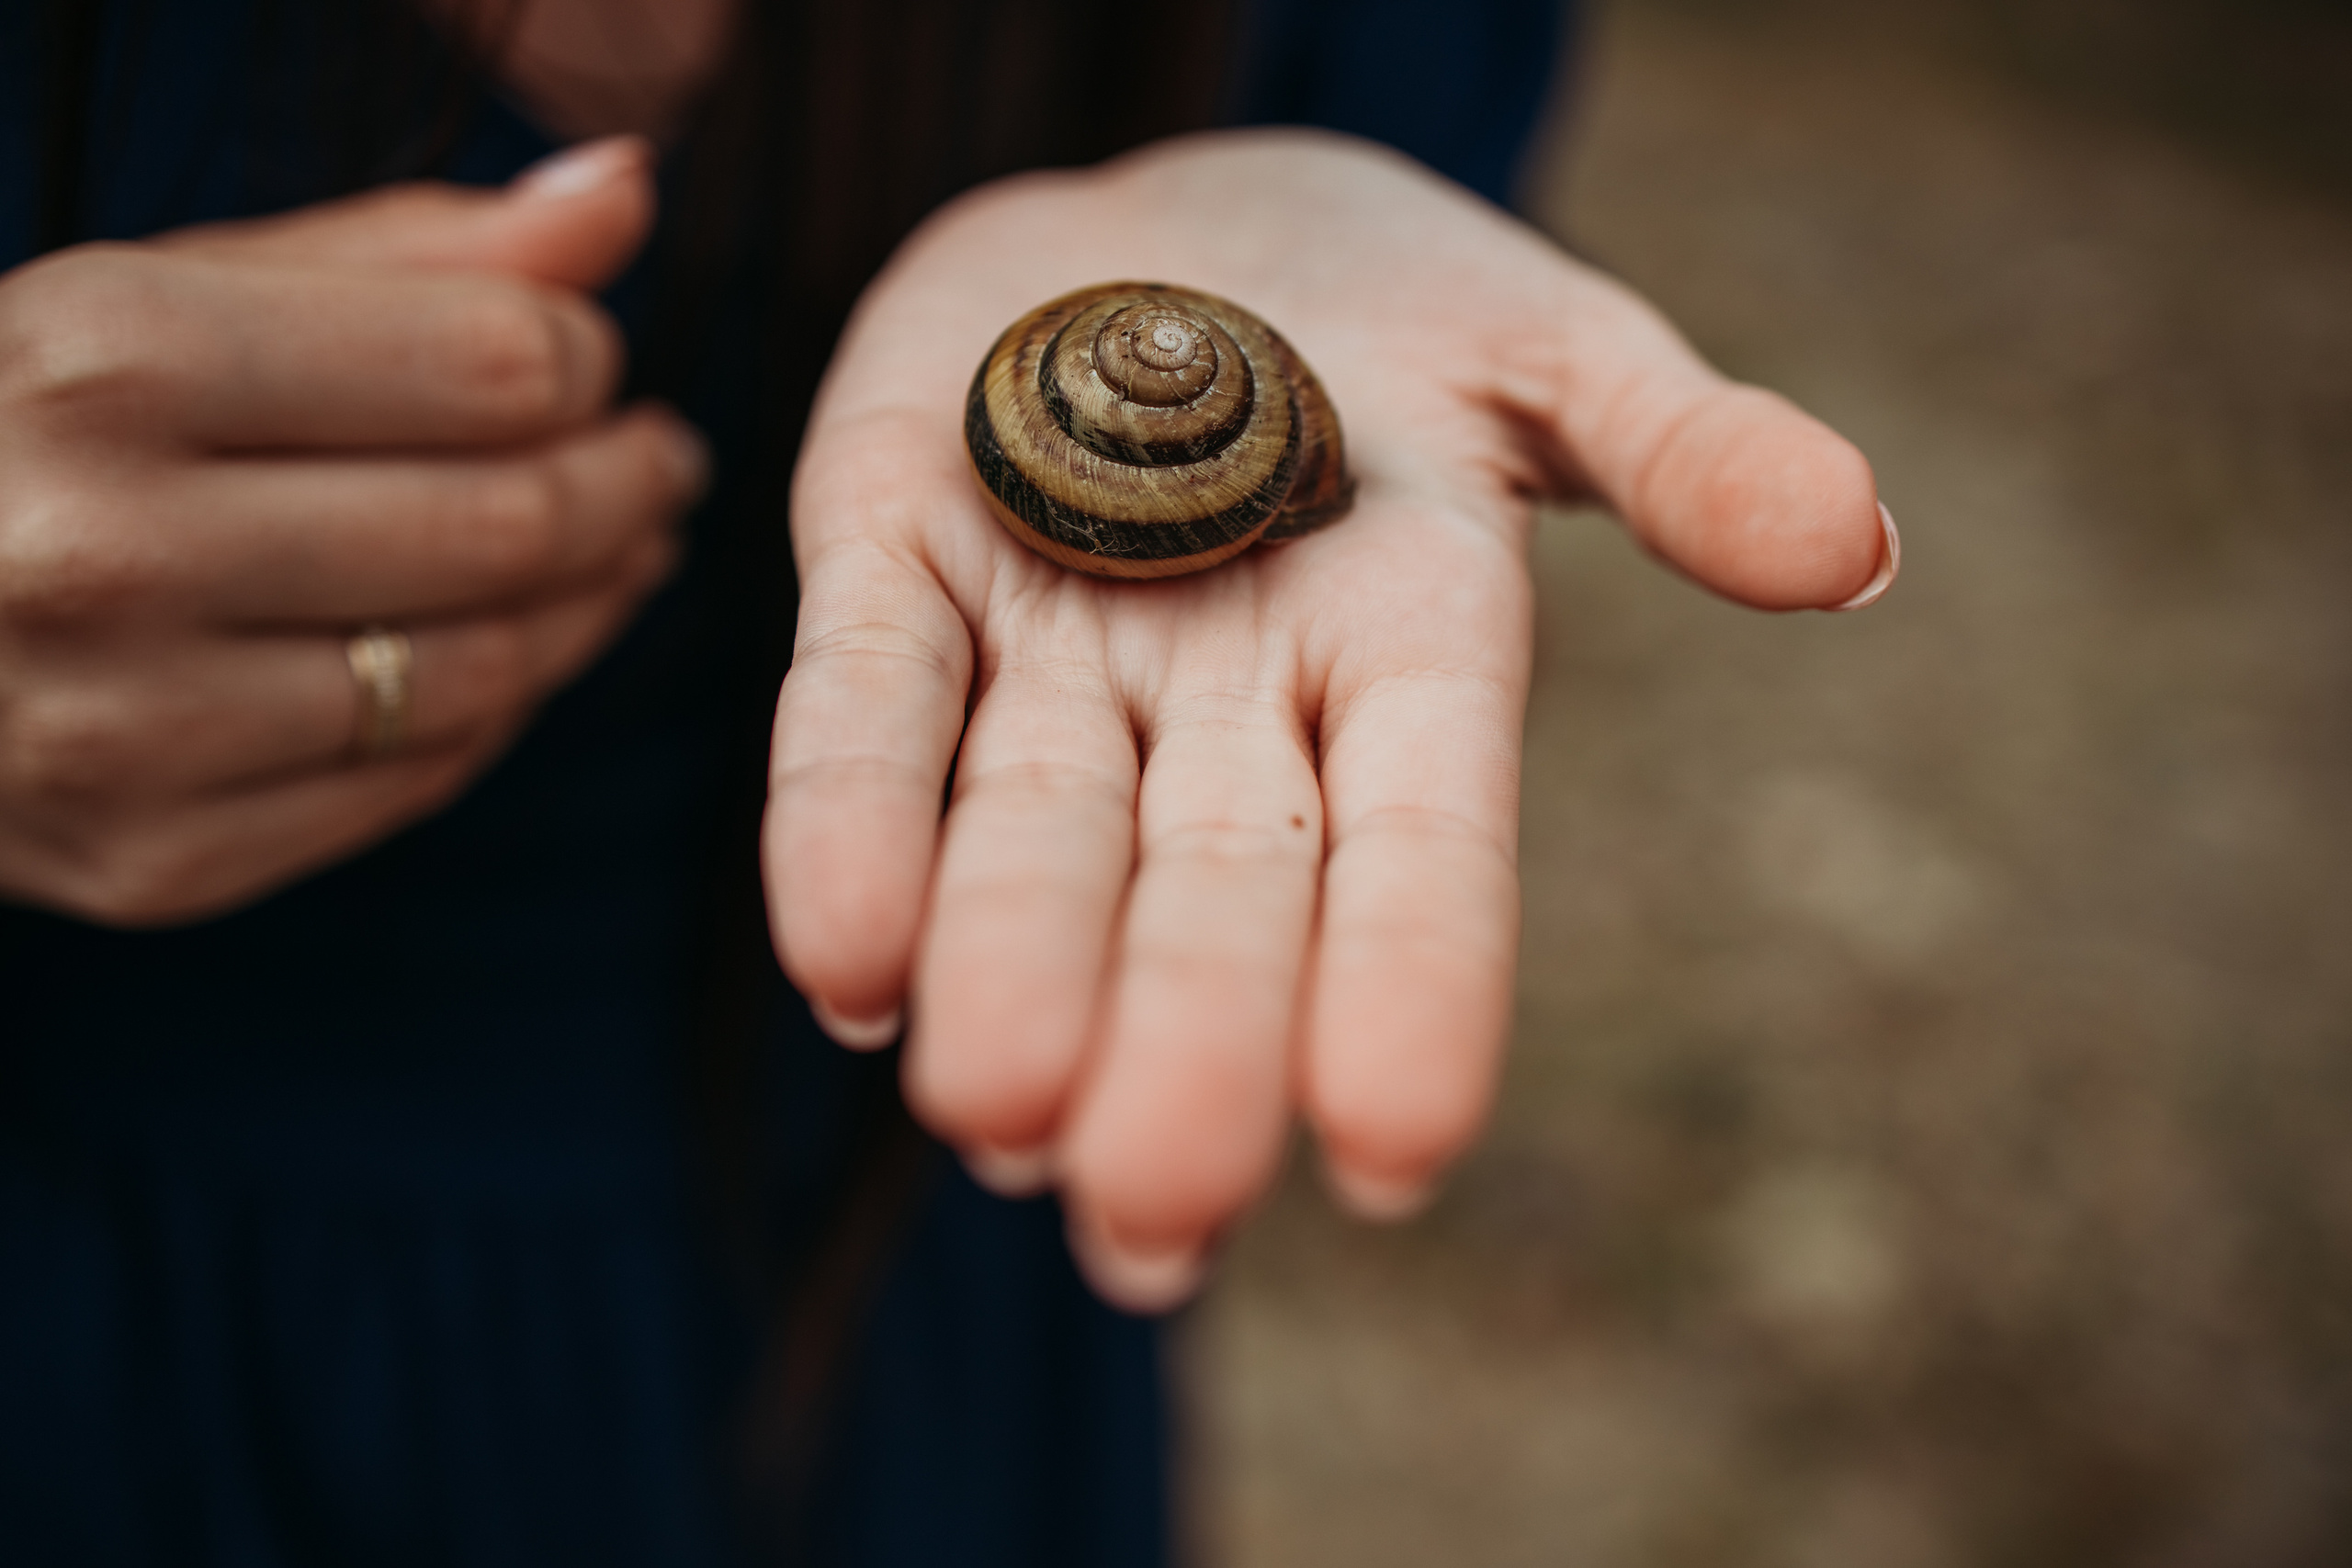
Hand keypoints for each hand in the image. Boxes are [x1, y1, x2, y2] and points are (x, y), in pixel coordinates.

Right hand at [0, 137, 700, 923]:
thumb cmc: (32, 430)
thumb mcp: (172, 292)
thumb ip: (407, 250)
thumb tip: (625, 194)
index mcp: (109, 365)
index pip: (489, 364)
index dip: (585, 357)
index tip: (595, 359)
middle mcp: (108, 552)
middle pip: (506, 523)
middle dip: (625, 484)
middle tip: (658, 460)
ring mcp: (132, 728)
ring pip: (485, 668)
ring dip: (592, 601)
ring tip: (623, 547)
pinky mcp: (163, 856)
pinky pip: (420, 777)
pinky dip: (500, 704)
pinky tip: (515, 646)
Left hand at [764, 130, 1892, 1308]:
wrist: (1164, 218)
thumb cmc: (1381, 301)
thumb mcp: (1543, 344)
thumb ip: (1678, 444)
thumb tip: (1856, 540)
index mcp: (1404, 651)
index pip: (1420, 842)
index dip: (1409, 982)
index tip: (1392, 1151)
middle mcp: (1226, 694)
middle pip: (1211, 883)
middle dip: (1186, 1038)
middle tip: (1150, 1226)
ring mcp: (1050, 637)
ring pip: (1030, 830)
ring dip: (1011, 968)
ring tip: (989, 1124)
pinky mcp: (884, 556)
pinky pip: (863, 709)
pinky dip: (847, 826)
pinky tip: (845, 967)